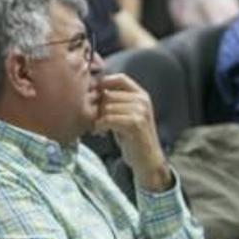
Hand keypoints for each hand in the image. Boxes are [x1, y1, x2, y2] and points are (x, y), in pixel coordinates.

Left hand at [93, 74, 171, 190]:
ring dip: (98, 119)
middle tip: (95, 121)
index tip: (93, 97)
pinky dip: (100, 126)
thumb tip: (92, 89)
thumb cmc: (131, 137)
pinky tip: (100, 133)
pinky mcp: (136, 123)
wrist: (146, 159)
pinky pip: (109, 118)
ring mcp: (141, 111)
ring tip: (99, 128)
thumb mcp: (124, 114)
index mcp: (141, 95)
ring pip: (107, 107)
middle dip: (98, 108)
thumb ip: (114, 101)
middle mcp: (142, 100)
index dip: (103, 84)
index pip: (120, 78)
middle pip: (109, 94)